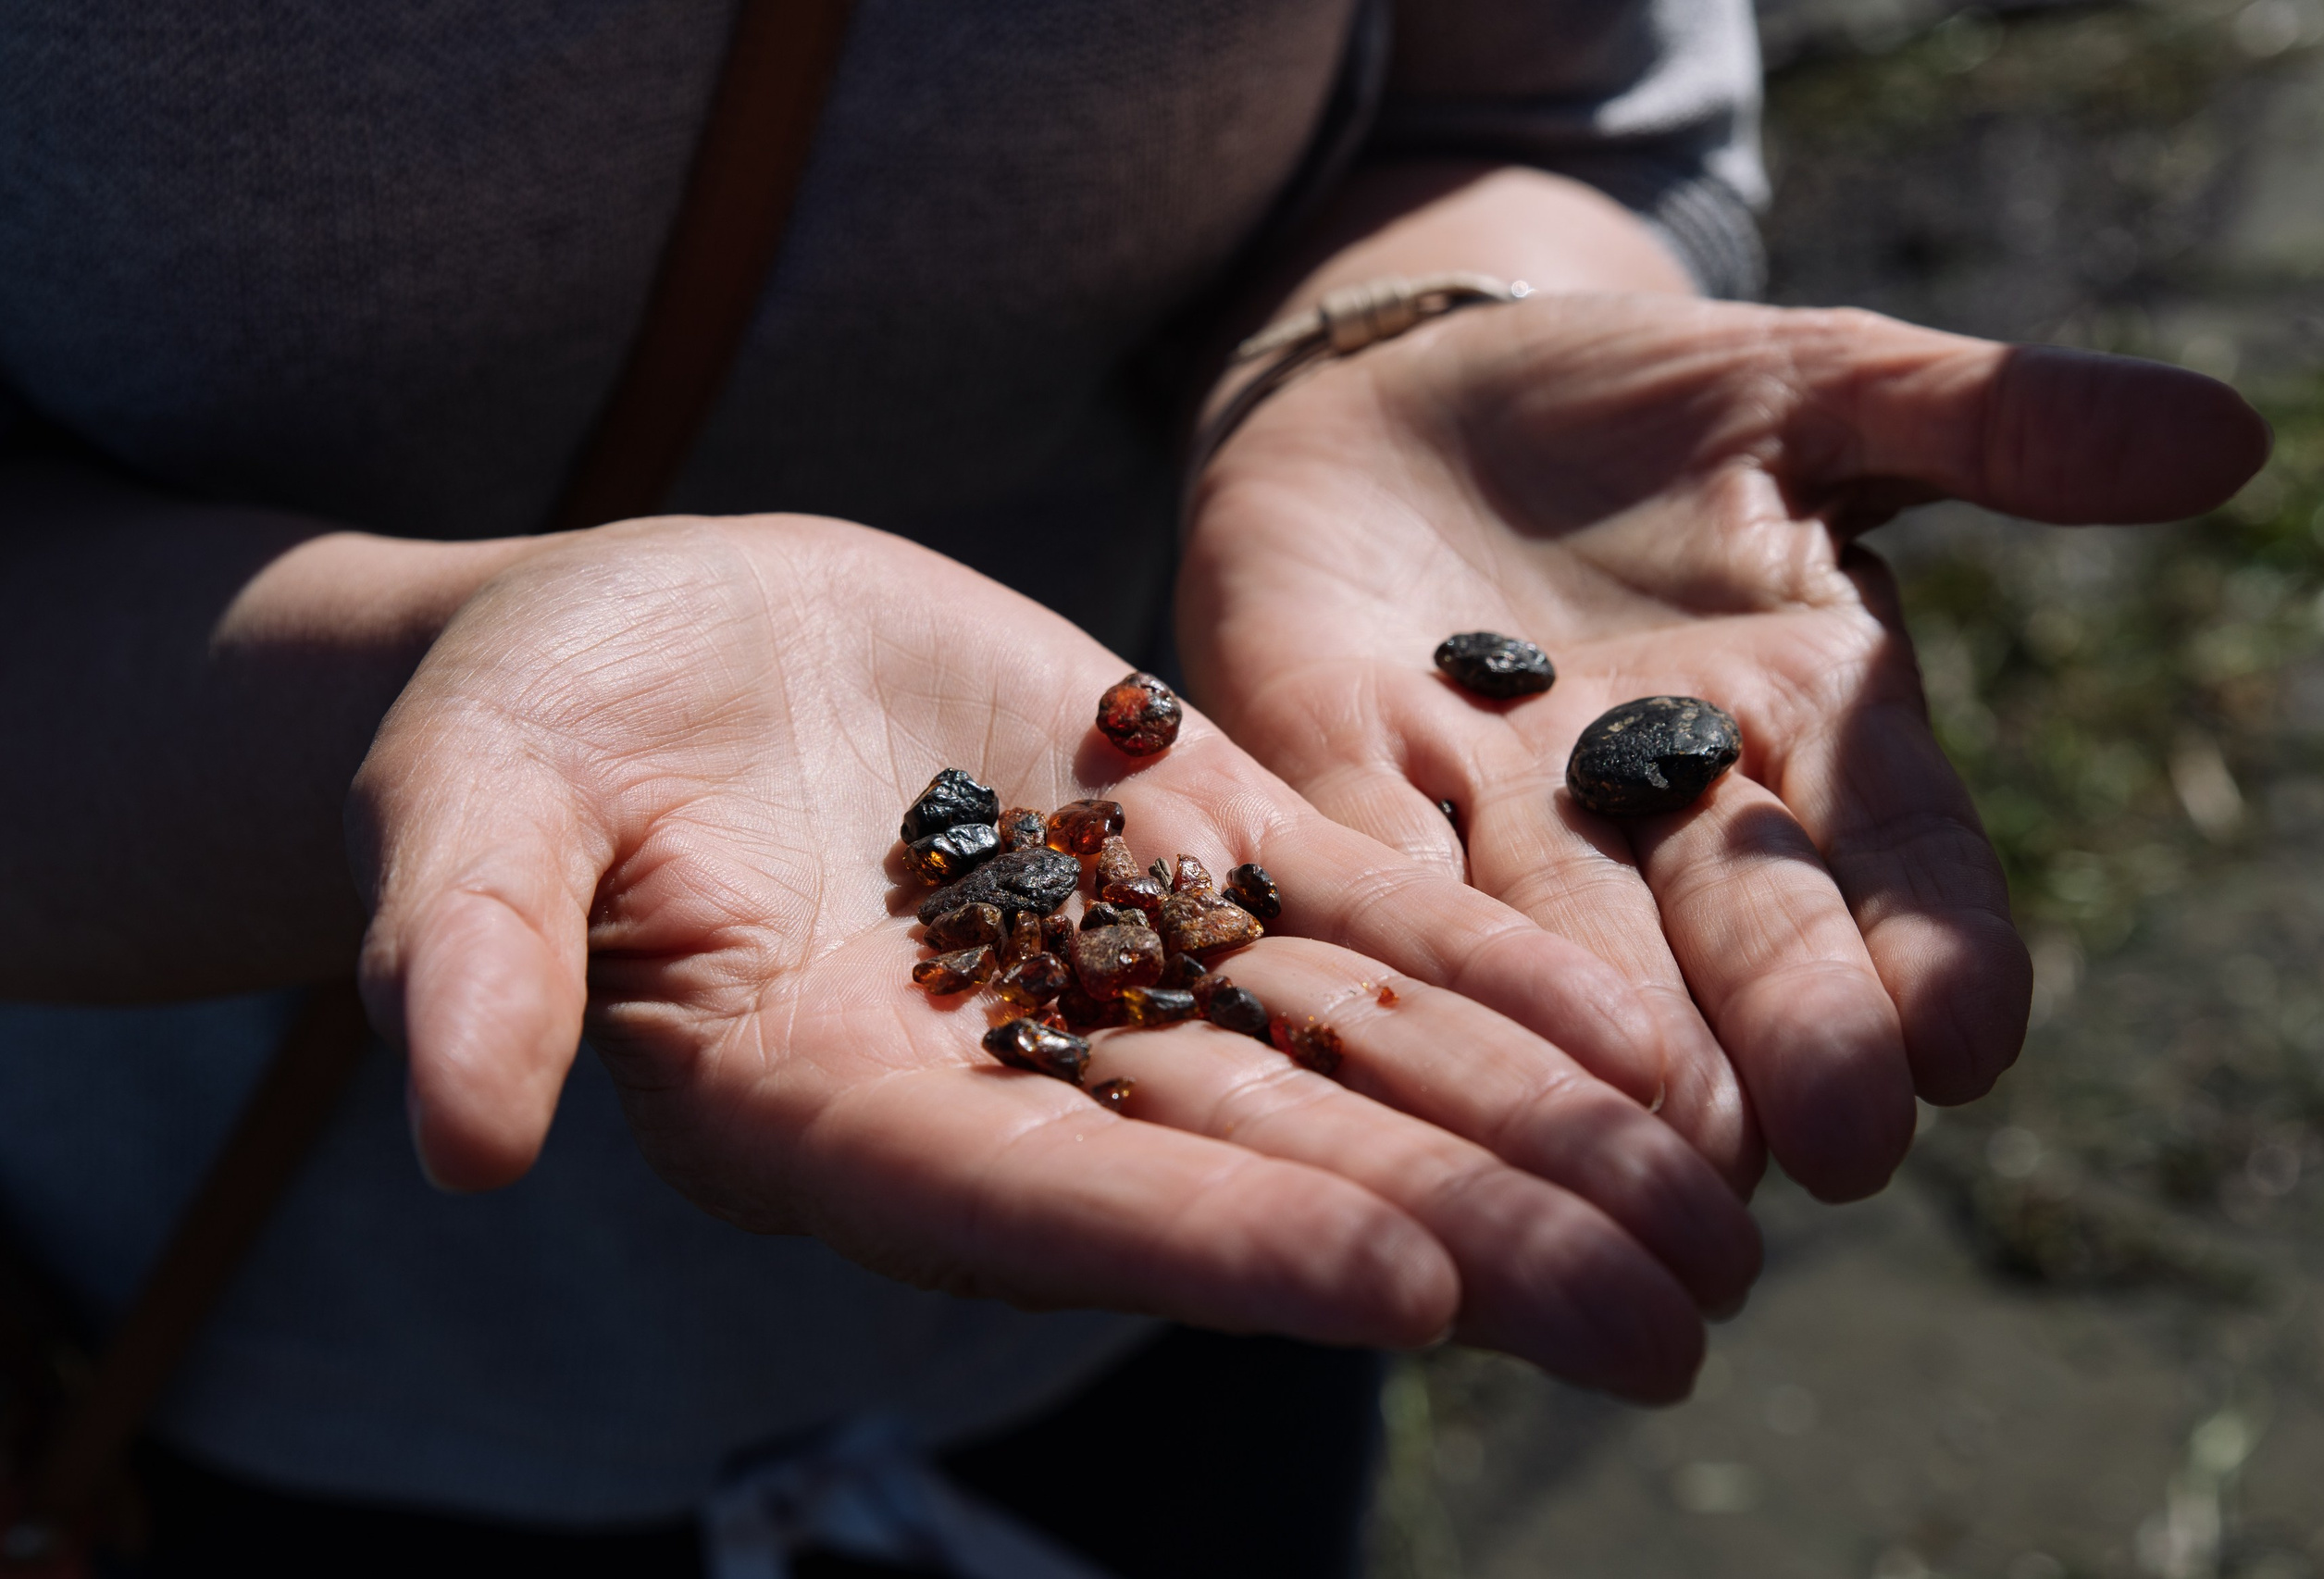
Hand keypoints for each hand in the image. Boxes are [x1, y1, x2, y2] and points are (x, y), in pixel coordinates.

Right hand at [348, 514, 1760, 1398]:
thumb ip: (476, 963)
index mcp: (836, 1110)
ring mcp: (1108, 967)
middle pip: (1257, 1171)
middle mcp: (1006, 1077)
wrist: (635, 638)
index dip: (1222, 1242)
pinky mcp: (1174, 848)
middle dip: (1464, 1243)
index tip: (1406, 1289)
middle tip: (1671, 1322)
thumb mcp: (466, 820)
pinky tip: (1647, 1035)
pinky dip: (1495, 977)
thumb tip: (457, 1139)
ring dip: (1533, 1136)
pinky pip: (1356, 926)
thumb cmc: (515, 733)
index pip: (1048, 1205)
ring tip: (1724, 1220)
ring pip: (1349, 1066)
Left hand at [1180, 292, 2268, 1198]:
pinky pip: (1367, 869)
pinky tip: (1418, 1028)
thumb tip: (2233, 434)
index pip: (1893, 859)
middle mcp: (1648, 807)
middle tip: (1826, 1145)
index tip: (1968, 1043)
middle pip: (1732, 936)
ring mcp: (1487, 805)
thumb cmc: (1619, 395)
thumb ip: (1989, 423)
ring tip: (1655, 1151)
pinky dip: (1396, 942)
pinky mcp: (1329, 774)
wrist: (1399, 386)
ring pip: (1557, 942)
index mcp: (1794, 724)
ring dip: (1602, 1049)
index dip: (1933, 949)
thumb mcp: (1808, 386)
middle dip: (1781, 1032)